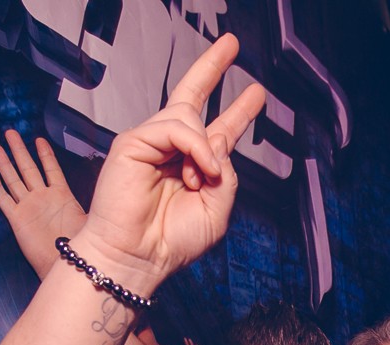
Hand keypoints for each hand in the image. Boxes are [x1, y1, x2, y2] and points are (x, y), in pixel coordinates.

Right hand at [0, 130, 87, 279]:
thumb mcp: (92, 218)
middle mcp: (43, 198)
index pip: (51, 169)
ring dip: (4, 164)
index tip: (39, 139)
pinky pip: (4, 201)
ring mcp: (29, 208)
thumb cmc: (83, 246)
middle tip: (10, 132)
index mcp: (61, 195)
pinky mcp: (18, 220)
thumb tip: (111, 188)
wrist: (68, 267)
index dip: (45, 154)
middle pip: (28, 169)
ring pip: (13, 180)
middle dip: (19, 151)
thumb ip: (95, 202)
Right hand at [72, 34, 265, 295]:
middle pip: (191, 95)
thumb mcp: (216, 209)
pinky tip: (199, 172)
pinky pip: (175, 128)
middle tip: (232, 43)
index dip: (238, 111)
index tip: (256, 92)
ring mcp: (151, 142)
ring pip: (189, 118)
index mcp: (195, 165)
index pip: (217, 129)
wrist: (139, 257)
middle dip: (212, 66)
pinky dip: (194, 148)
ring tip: (201, 180)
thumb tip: (218, 140)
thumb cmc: (173, 241)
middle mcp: (172, 149)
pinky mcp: (133, 143)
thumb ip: (225, 174)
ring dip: (204, 150)